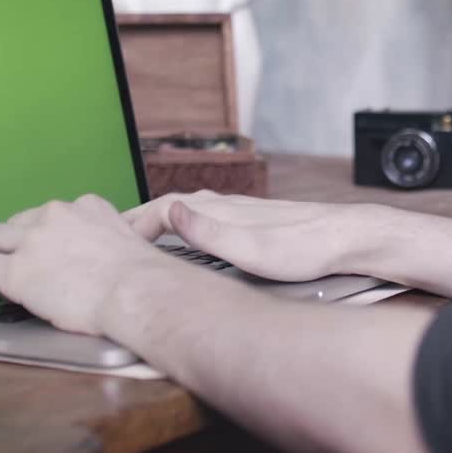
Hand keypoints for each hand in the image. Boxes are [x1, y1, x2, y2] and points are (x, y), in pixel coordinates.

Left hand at [0, 195, 174, 335]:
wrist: (137, 291)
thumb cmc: (145, 278)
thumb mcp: (133, 242)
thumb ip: (113, 241)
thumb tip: (110, 262)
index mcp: (88, 206)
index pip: (56, 214)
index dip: (49, 235)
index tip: (52, 253)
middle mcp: (56, 215)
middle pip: (21, 221)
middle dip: (19, 242)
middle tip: (24, 266)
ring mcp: (33, 241)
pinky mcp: (15, 271)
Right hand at [125, 192, 385, 283]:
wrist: (345, 238)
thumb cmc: (302, 248)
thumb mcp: (251, 249)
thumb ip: (207, 232)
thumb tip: (168, 211)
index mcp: (217, 208)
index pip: (158, 210)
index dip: (129, 226)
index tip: (106, 243)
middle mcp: (224, 202)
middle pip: (168, 207)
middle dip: (138, 221)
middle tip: (109, 239)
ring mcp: (238, 209)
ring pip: (186, 211)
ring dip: (159, 222)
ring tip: (138, 240)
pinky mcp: (251, 219)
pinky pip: (204, 217)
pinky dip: (183, 225)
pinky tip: (187, 238)